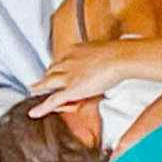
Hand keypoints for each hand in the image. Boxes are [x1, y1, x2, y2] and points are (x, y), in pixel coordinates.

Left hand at [27, 37, 161, 117]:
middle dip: (48, 76)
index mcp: (77, 50)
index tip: (60, 67)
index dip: (60, 65)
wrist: (122, 57)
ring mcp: (68, 76)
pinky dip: (41, 108)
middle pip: (52, 70)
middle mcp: (68, 61)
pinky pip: (51, 100)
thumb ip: (113, 51)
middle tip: (42, 81)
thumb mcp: (113, 48)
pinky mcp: (70, 89)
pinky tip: (34, 113)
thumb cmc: (123, 52)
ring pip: (48, 83)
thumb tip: (128, 49)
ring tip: (33, 90)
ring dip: (39, 87)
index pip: (63, 59)